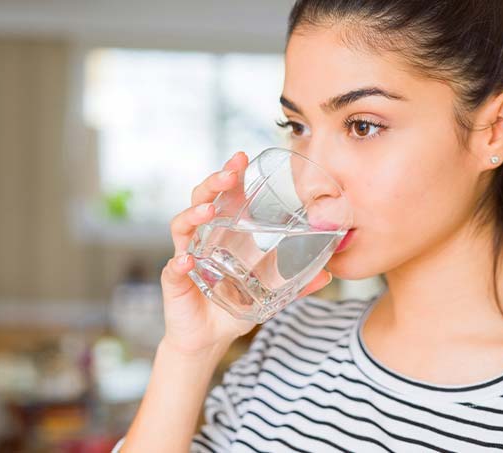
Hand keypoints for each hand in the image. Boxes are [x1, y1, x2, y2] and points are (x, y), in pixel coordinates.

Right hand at [160, 151, 332, 355]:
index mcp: (223, 234)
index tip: (242, 158)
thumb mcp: (269, 294)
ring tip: (209, 211)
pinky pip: (173, 269)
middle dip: (213, 184)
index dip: (230, 175)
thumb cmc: (233, 307)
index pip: (224, 197)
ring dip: (194, 215)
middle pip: (201, 201)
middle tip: (229, 174)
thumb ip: (296, 283)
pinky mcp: (175, 282)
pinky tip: (186, 262)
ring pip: (182, 227)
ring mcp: (186, 257)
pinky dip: (178, 264)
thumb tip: (328, 274)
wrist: (208, 340)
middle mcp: (201, 240)